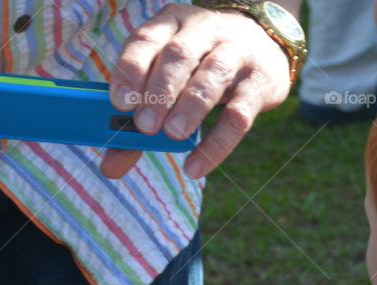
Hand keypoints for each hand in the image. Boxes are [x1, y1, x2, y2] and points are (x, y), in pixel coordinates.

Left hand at [102, 3, 293, 179]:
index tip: (118, 101)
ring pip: (213, 75)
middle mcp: (204, 30)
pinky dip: (218, 143)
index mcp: (172, 23)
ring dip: (191, 106)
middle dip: (160, 90)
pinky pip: (239, 114)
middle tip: (145, 126)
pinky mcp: (260, 82)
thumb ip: (139, 120)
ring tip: (174, 134)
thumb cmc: (203, 67)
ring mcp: (236, 52)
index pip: (147, 39)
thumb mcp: (171, 79)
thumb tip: (110, 169)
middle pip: (180, 55)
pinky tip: (197, 165)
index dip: (131, 69)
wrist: (266, 44)